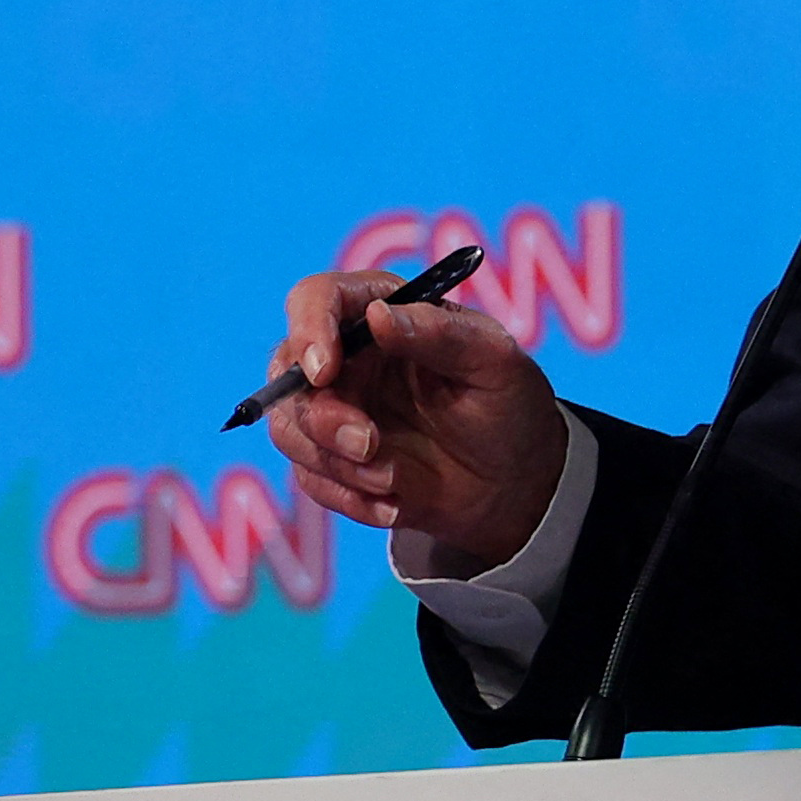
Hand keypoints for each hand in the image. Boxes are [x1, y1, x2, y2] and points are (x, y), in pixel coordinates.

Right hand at [262, 270, 568, 567]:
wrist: (512, 484)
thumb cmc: (508, 406)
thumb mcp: (496, 363)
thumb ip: (442, 334)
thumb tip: (378, 315)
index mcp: (383, 312)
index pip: (318, 298)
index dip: (308, 327)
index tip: (325, 370)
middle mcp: (347, 357)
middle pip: (288, 371)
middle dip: (321, 416)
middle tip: (369, 444)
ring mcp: (334, 409)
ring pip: (290, 429)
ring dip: (337, 461)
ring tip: (394, 478)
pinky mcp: (331, 459)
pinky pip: (311, 478)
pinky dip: (350, 497)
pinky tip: (396, 502)